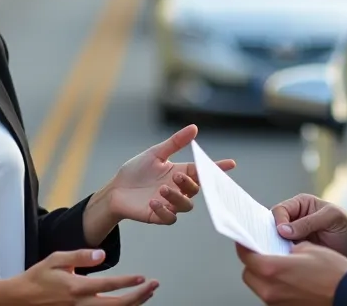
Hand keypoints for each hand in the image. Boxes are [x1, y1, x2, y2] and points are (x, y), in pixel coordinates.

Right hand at [5, 249, 157, 304]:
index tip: (142, 277)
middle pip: (117, 305)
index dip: (127, 282)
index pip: (108, 286)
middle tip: (153, 286)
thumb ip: (81, 256)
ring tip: (147, 294)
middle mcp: (81, 303)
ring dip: (133, 305)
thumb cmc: (38, 277)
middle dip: (139, 296)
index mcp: (76, 287)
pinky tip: (130, 304)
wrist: (21, 298)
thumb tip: (102, 254)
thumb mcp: (57, 259)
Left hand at [98, 124, 236, 224]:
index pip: (202, 171)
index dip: (217, 169)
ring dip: (176, 197)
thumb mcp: (155, 154)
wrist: (115, 189)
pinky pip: (170, 218)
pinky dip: (164, 210)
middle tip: (177, 175)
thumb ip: (175, 143)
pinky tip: (152, 202)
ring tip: (161, 189)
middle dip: (189, 183)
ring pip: (185, 205)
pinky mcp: (159, 216)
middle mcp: (178, 189)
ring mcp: (170, 204)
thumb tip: (194, 128)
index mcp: (180, 172)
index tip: (231, 164)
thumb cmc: (136, 170)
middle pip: (195, 190)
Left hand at [236, 242, 346, 304]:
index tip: (245, 241)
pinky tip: (289, 281)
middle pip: (248, 274)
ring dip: (264, 277)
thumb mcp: (308, 248)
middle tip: (263, 253)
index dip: (244, 246)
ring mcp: (277, 303)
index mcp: (272, 269)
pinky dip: (275, 288)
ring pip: (259, 287)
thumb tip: (283, 251)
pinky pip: (272, 297)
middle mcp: (270, 289)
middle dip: (253, 263)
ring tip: (279, 268)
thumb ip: (288, 248)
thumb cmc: (333, 273)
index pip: (246, 256)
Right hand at [271, 193, 346, 267]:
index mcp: (301, 204)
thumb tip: (283, 230)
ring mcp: (294, 236)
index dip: (278, 221)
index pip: (280, 210)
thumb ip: (308, 222)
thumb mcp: (331, 218)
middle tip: (277, 246)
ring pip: (276, 240)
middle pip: (273, 225)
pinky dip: (284, 257)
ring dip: (278, 247)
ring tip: (283, 255)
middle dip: (274, 235)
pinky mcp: (297, 251)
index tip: (282, 233)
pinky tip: (288, 262)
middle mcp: (294, 219)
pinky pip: (284, 253)